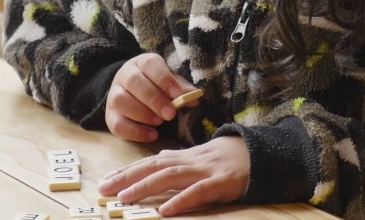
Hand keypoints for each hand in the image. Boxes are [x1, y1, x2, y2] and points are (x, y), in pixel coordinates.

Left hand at [98, 136, 248, 215]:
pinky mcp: (222, 183)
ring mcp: (206, 171)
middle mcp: (191, 161)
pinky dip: (182, 200)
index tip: (106, 180)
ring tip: (126, 198)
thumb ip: (179, 159)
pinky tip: (166, 210)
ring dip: (146, 187)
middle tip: (104, 189)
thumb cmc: (228, 158)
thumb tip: (158, 157)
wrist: (261, 153)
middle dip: (128, 178)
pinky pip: (199, 192)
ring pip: (171, 177)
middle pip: (154, 167)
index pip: (150, 162)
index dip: (127, 171)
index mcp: (184, 157)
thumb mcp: (201, 156)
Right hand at [106, 53, 198, 142]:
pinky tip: (152, 135)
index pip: (149, 64)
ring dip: (142, 113)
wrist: (131, 93)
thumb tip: (195, 97)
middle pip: (134, 82)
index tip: (177, 94)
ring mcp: (114, 95)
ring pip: (121, 101)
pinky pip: (117, 124)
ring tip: (159, 122)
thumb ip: (181, 89)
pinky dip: (135, 132)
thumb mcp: (170, 83)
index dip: (164, 79)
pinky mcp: (110, 116)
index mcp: (141, 63)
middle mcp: (124, 76)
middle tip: (170, 114)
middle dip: (154, 99)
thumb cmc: (156, 86)